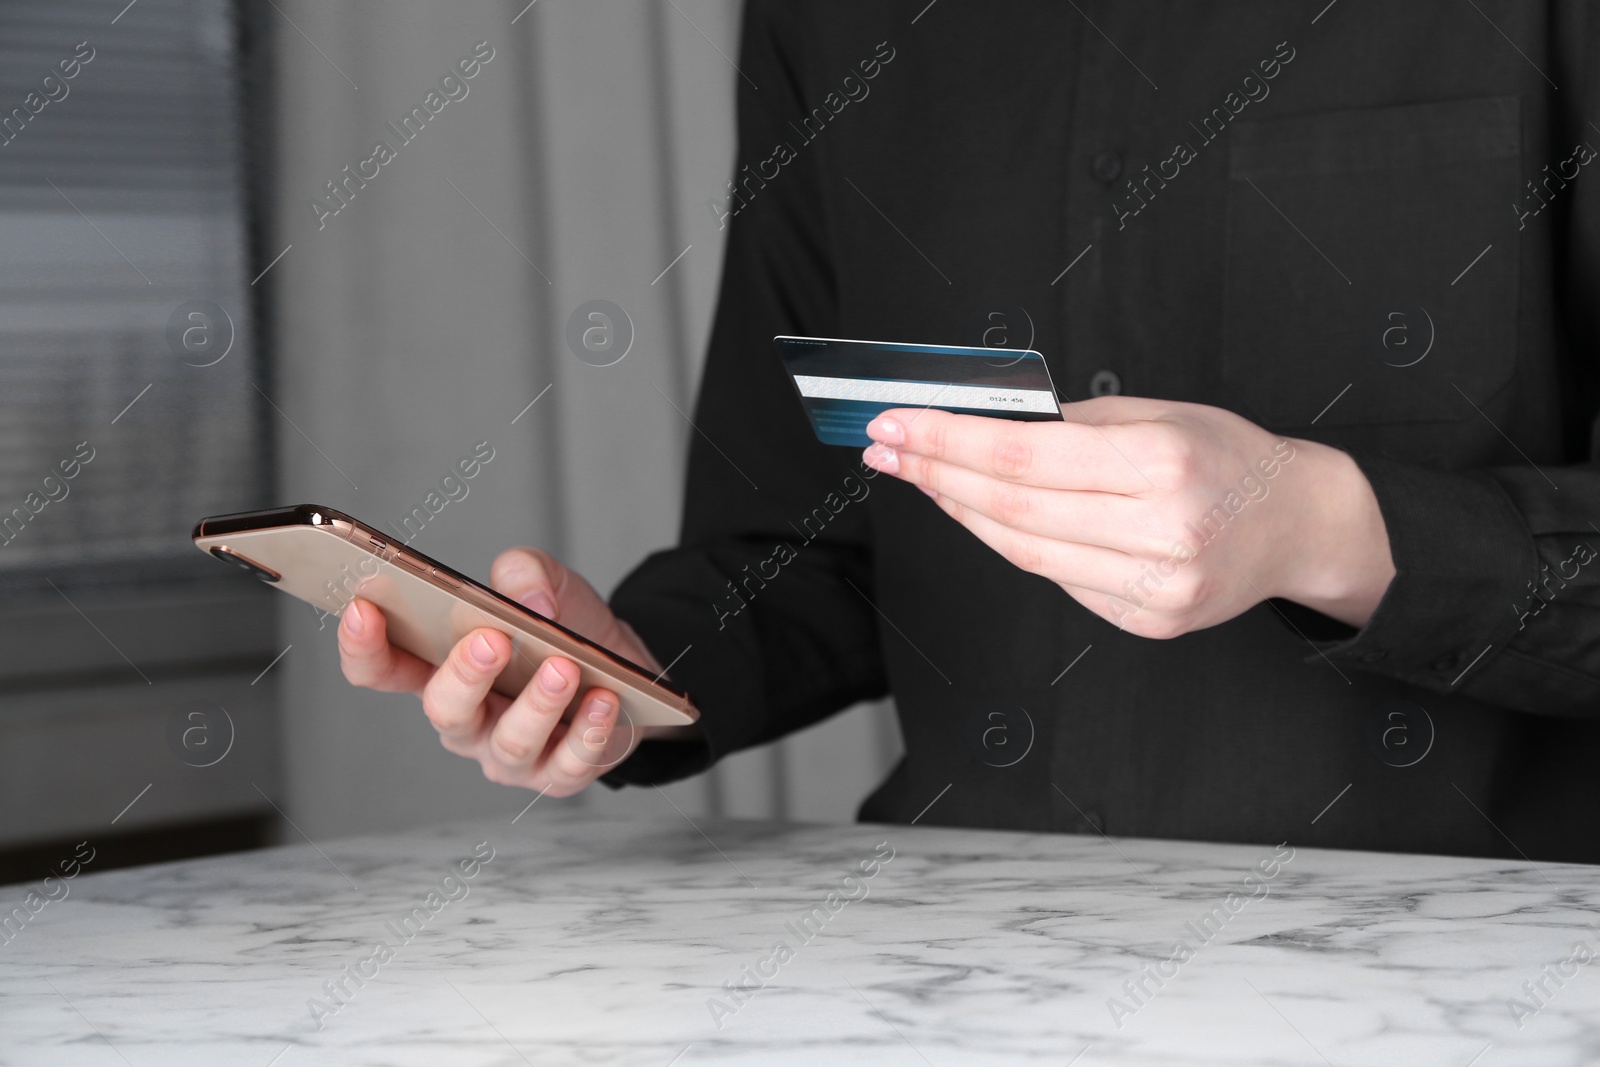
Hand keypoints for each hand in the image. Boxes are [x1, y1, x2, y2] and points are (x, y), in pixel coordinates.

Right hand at [337, 546, 695, 794]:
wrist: (624, 667)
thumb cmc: (564, 627)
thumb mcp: (544, 583)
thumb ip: (524, 573)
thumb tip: (530, 602)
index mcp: (440, 671)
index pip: (382, 669)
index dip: (363, 647)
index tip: (363, 608)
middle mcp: (467, 721)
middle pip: (444, 711)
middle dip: (465, 676)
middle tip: (491, 640)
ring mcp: (509, 755)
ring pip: (510, 743)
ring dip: (537, 705)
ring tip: (563, 668)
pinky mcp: (560, 774)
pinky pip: (569, 765)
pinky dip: (587, 732)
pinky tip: (604, 700)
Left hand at [862, 395, 1394, 638]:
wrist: (1299, 524)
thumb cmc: (1226, 456)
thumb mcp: (1157, 414)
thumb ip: (1070, 427)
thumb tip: (974, 427)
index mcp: (1165, 463)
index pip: (1024, 456)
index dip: (948, 442)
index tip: (896, 425)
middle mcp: (1163, 532)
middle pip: (1013, 508)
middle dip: (937, 474)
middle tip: (888, 449)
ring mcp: (1157, 587)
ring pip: (1025, 552)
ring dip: (962, 512)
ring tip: (923, 477)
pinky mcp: (1149, 621)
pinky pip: (1058, 579)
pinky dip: (1012, 543)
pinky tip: (981, 514)